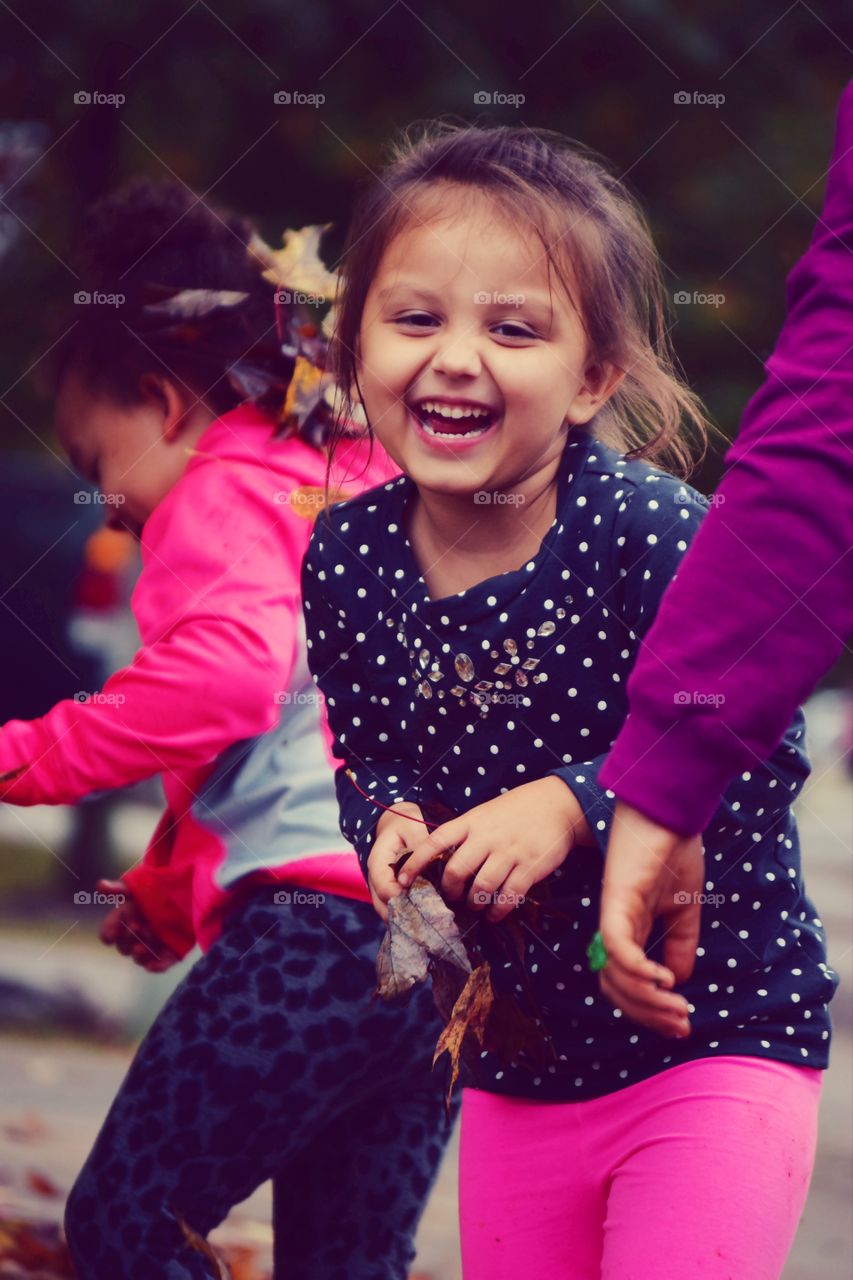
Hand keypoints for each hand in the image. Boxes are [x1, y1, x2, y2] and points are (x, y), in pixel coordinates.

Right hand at [96, 878, 180, 972]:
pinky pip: (162, 964)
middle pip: (124, 947)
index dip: (109, 932)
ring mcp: (153, 945)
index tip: (112, 932)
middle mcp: (137, 936)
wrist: (186, 891)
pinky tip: (152, 966)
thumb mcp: (138, 888)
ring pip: (140, 957)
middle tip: (136, 929)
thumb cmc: (157, 889)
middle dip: (127, 941)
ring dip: (139, 955)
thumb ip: (120, 888)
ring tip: (141, 948)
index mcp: (126, 920)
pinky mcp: (170, 951)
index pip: (109, 932)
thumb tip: (100, 885)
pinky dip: (157, 966)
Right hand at [366, 802, 427, 920]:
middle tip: (425, 922)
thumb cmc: (407, 823)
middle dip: (402, 915)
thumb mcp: (413, 827)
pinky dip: (408, 915)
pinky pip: (396, 908)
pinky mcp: (392, 892)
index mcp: (378, 861)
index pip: (383, 887)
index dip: (400, 898)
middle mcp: (376, 878)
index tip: (420, 903)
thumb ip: (420, 846)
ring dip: (405, 919)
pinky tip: (425, 920)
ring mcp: (382, 887)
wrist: (399, 822)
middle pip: (382, 905)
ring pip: (387, 911)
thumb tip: (431, 866)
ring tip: (426, 925)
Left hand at [396, 777, 594, 921]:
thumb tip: (442, 858)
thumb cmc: (517, 810)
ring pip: (481, 887)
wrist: (557, 805)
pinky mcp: (529, 867)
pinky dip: (498, 910)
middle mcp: (487, 837)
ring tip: (475, 906)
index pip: (435, 842)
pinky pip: (508, 895)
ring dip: (474, 903)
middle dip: (451, 891)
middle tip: (453, 898)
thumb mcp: (485, 812)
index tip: (402, 880)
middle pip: (457, 871)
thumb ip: (466, 832)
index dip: (415, 862)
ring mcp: (508, 852)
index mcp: (471, 821)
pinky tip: (495, 913)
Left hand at [598, 802, 703, 1037]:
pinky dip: (638, 972)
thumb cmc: (673, 849)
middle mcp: (617, 926)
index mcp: (631, 928)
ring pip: (616, 976)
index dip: (651, 1009)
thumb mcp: (683, 906)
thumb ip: (679, 942)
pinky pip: (618, 948)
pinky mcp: (617, 901)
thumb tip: (677, 982)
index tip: (682, 1023)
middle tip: (681, 1026)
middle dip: (650, 1015)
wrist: (670, 810)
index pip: (628, 982)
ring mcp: (614, 914)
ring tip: (676, 1006)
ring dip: (648, 1001)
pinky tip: (664, 980)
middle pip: (618, 989)